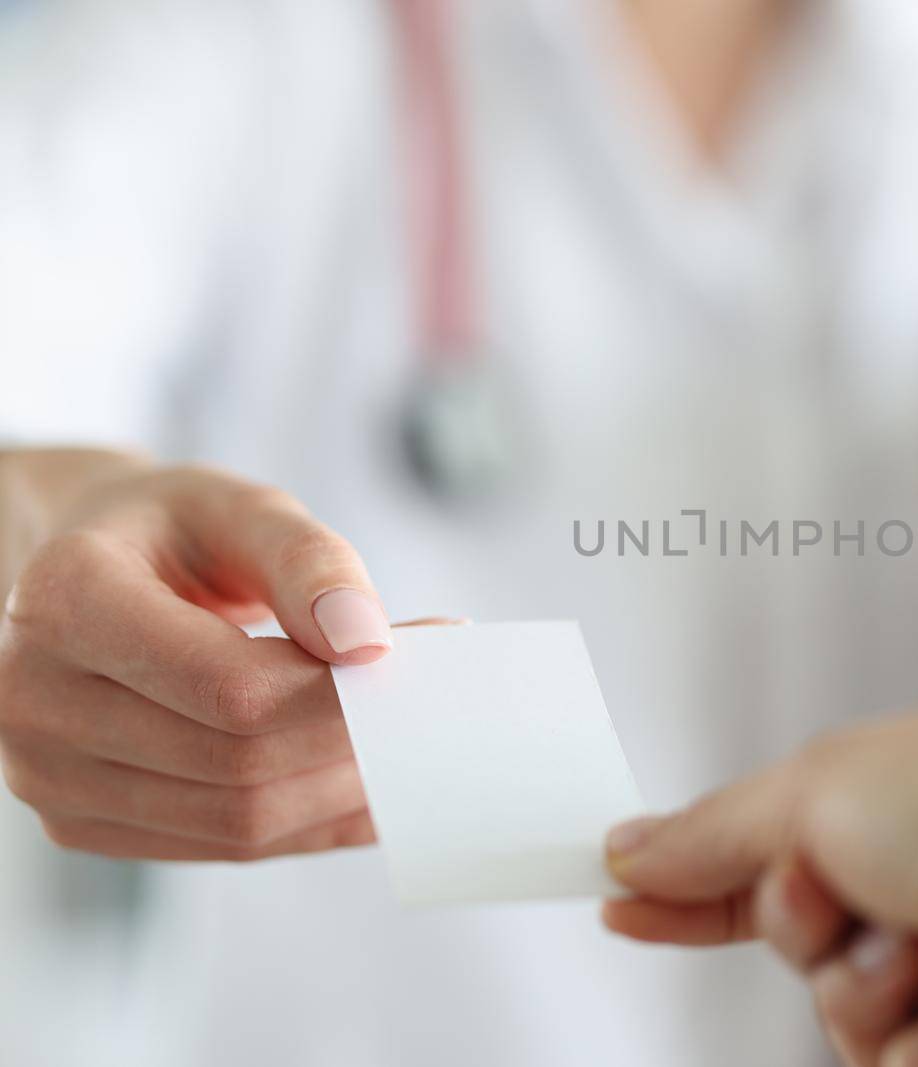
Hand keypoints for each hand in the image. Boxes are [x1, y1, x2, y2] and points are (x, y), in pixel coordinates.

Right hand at [0, 450, 392, 859]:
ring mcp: (46, 774)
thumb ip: (311, 563)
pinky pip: (222, 845)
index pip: (234, 688)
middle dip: (354, 740)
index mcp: (65, 601)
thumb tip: (366, 645)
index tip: (425, 656)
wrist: (94, 569)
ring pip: (237, 822)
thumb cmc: (176, 531)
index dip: (342, 690)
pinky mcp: (80, 821)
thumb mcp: (244, 509)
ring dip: (341, 789)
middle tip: (431, 704)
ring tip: (400, 737)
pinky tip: (356, 778)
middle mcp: (32, 697)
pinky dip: (308, 820)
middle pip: (239, 763)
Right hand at [602, 695, 917, 1065]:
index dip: (693, 896)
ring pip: (854, 1031)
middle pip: (805, 962)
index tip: (620, 908)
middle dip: (805, 937)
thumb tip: (630, 845)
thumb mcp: (812, 792)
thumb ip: (715, 836)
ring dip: (875, 997)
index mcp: (901, 818)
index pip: (770, 868)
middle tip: (839, 899)